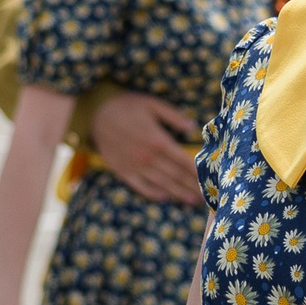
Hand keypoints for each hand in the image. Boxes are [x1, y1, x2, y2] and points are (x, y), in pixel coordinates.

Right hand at [88, 91, 201, 206]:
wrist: (95, 114)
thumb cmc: (127, 106)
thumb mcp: (153, 104)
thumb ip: (174, 117)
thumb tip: (193, 127)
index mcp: (158, 140)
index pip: (184, 161)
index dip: (198, 173)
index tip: (210, 181)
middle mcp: (148, 157)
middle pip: (175, 176)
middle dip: (192, 187)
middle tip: (207, 197)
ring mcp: (135, 166)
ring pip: (161, 184)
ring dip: (178, 194)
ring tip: (192, 200)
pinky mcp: (123, 171)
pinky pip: (141, 187)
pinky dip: (154, 194)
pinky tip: (165, 197)